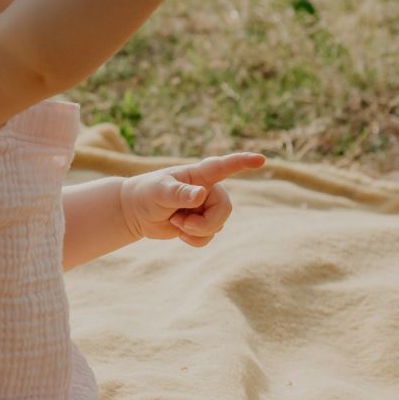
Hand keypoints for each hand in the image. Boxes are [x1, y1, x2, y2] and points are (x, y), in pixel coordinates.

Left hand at [119, 152, 266, 247]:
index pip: (224, 166)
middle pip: (225, 209)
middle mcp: (208, 190)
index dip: (243, 162)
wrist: (137, 212)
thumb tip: (200, 196)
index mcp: (199, 175)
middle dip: (206, 223)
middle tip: (181, 224)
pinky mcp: (202, 223)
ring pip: (217, 225)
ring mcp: (207, 207)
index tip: (261, 160)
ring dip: (195, 231)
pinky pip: (209, 237)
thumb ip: (180, 193)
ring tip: (175, 222)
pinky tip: (179, 232)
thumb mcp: (160, 191)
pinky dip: (194, 240)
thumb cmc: (147, 193)